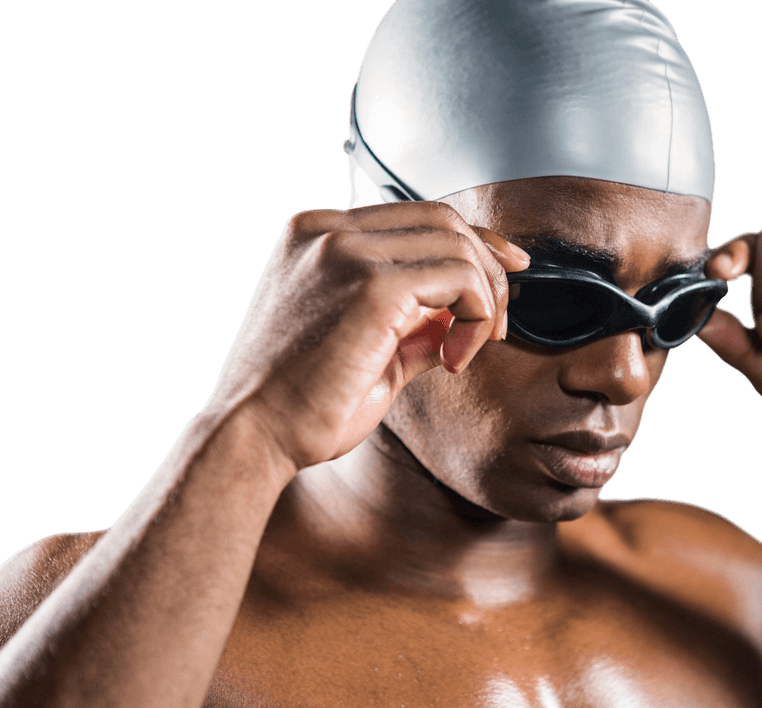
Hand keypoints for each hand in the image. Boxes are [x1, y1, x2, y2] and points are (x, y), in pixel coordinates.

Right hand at [203, 201, 529, 471]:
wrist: (253, 436)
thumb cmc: (301, 404)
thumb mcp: (365, 347)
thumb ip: (412, 321)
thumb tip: (462, 314)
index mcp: (316, 236)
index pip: (416, 216)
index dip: (472, 242)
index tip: (508, 272)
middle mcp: (328, 231)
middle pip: (443, 220)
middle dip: (488, 269)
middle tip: (495, 328)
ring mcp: (346, 251)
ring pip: (456, 244)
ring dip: (484, 298)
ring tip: (469, 351)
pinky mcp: (372, 285)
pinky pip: (458, 278)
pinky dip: (474, 316)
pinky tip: (454, 361)